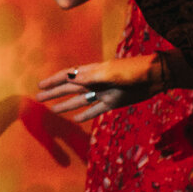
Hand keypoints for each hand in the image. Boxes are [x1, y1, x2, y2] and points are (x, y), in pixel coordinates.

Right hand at [35, 53, 169, 125]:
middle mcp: (94, 82)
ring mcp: (103, 93)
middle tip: (39, 100)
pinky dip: (86, 115)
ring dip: (66, 105)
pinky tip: (76, 120)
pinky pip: (95, 110)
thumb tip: (70, 79)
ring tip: (53, 111)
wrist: (153, 77)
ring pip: (80, 100)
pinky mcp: (113, 102)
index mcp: (92, 71)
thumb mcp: (110, 72)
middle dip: (54, 94)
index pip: (68, 76)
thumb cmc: (131, 71)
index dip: (53, 80)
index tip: (40, 86)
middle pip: (70, 89)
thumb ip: (90, 77)